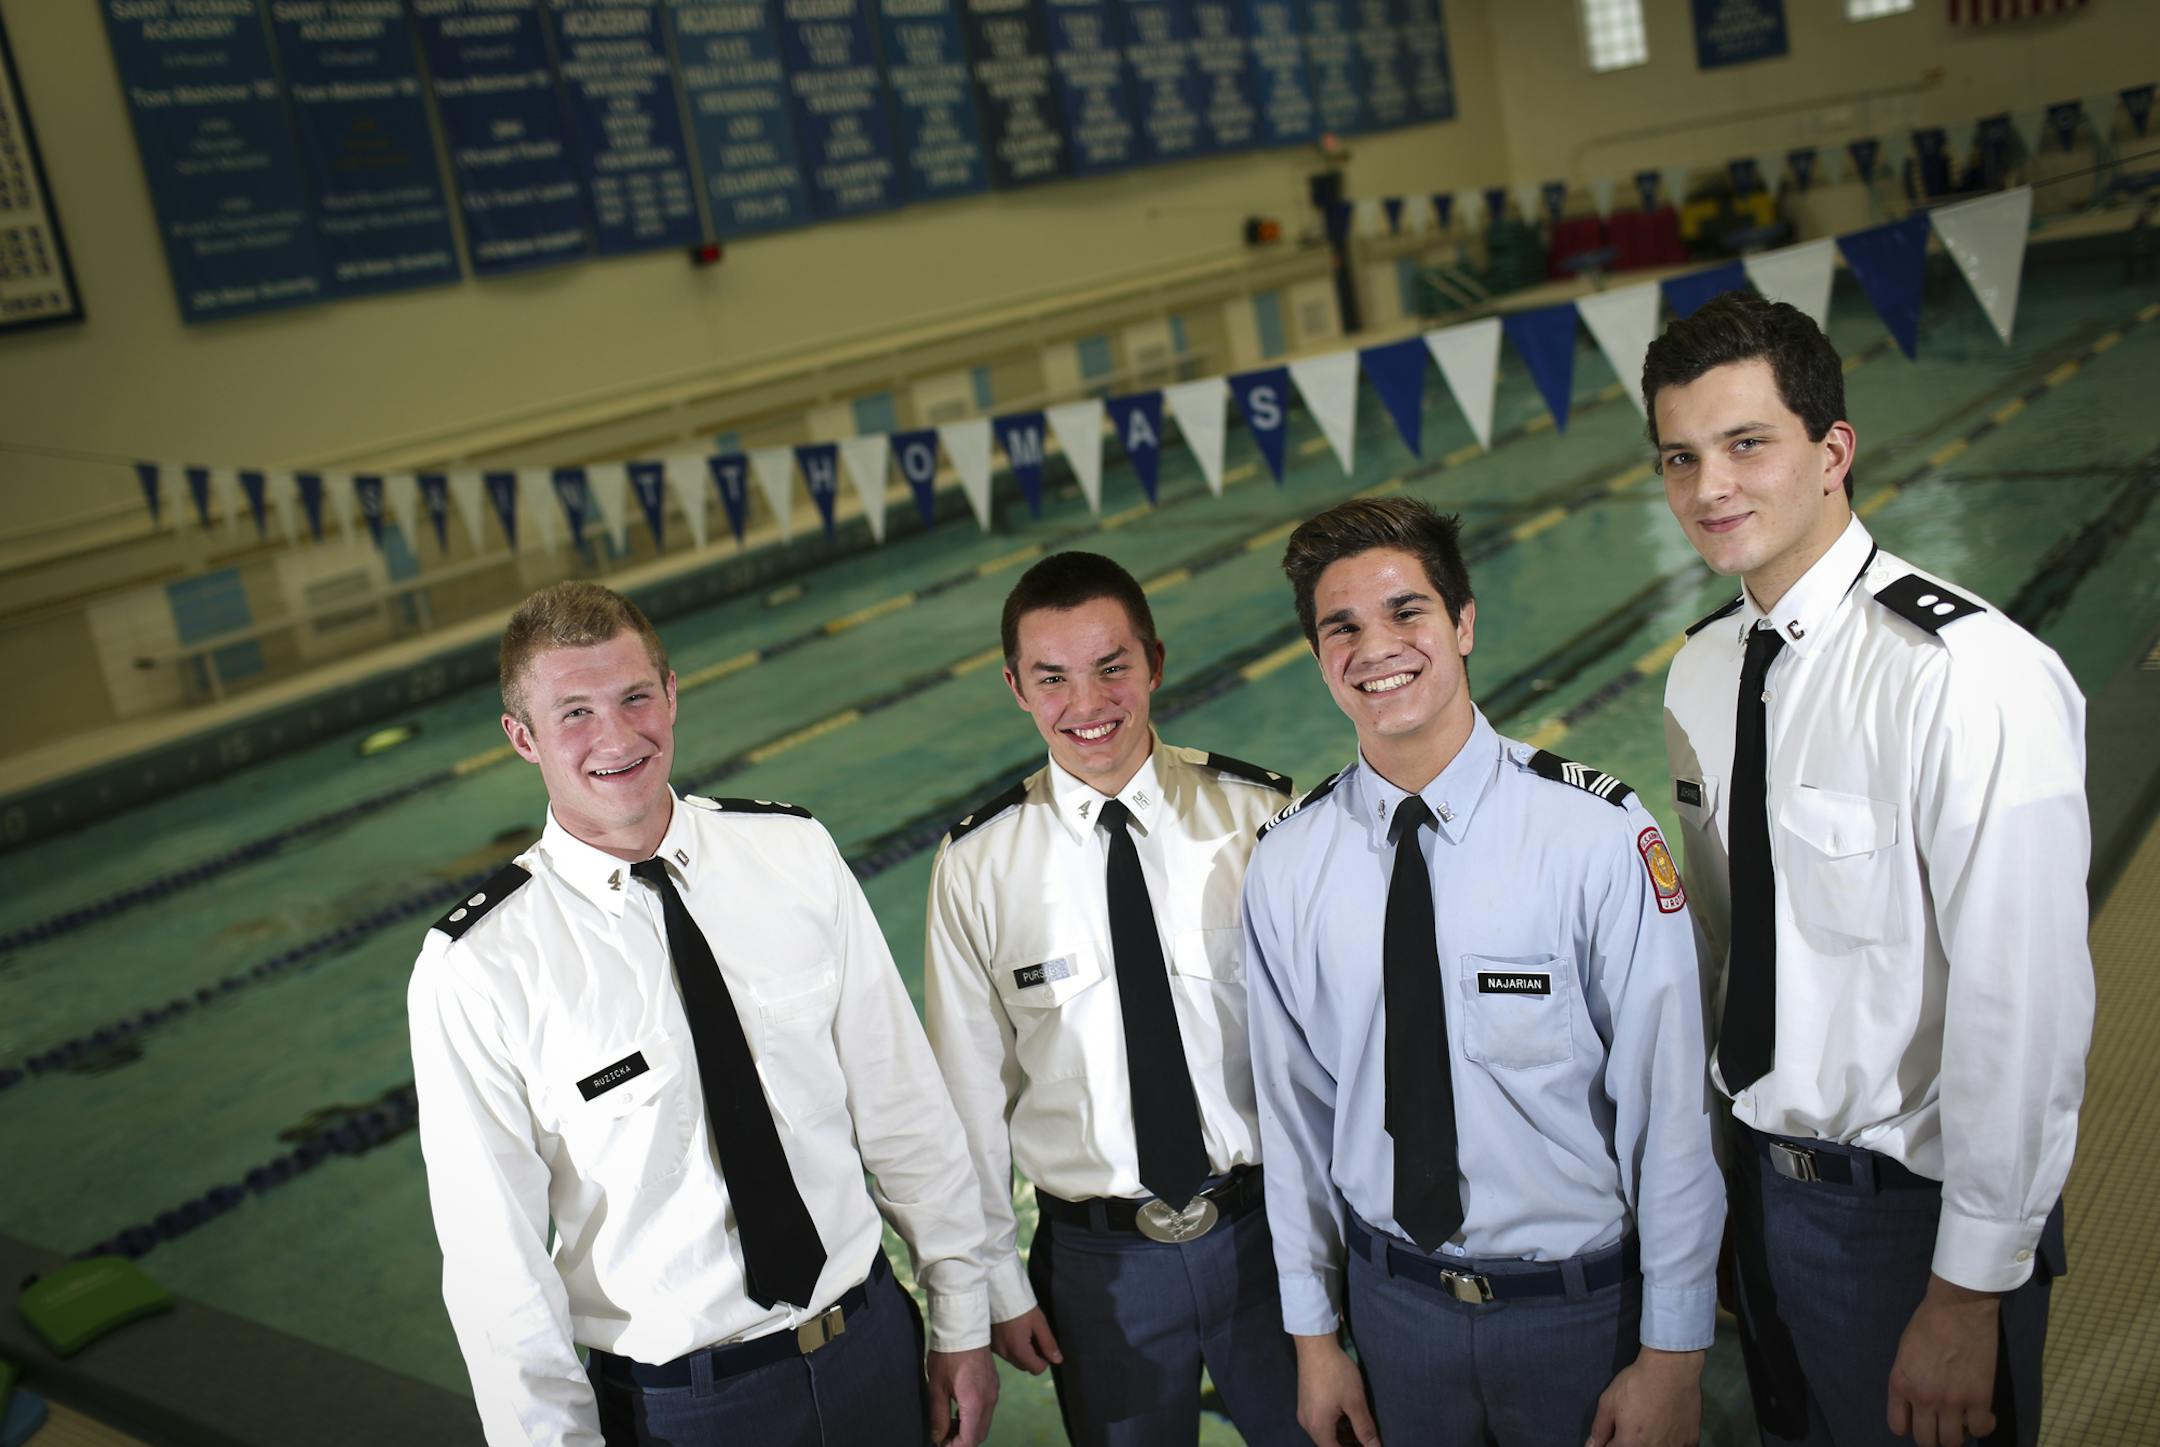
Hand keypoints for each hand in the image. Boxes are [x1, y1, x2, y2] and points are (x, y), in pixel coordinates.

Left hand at [925, 1346, 998, 1446]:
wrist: (964, 1328)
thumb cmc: (947, 1355)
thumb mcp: (936, 1387)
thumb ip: (938, 1415)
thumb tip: (938, 1437)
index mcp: (974, 1403)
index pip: (969, 1440)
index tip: (940, 1446)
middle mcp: (988, 1400)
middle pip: (979, 1435)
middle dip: (961, 1442)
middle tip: (943, 1439)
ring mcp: (993, 1392)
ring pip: (983, 1423)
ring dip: (968, 1431)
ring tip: (948, 1427)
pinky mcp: (993, 1385)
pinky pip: (986, 1411)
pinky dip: (973, 1419)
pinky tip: (958, 1413)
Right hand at [989, 1306, 1063, 1373]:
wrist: (999, 1292)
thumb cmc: (1021, 1306)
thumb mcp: (1039, 1323)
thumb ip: (1048, 1344)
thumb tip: (1057, 1360)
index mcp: (1018, 1351)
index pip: (1037, 1369)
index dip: (1045, 1359)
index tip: (1044, 1344)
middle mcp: (1005, 1354)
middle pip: (1025, 1366)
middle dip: (1033, 1356)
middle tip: (1035, 1336)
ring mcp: (996, 1350)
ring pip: (1015, 1360)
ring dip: (1022, 1352)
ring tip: (1024, 1332)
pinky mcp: (991, 1344)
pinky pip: (1005, 1352)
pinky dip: (1011, 1347)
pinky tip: (1013, 1331)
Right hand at [1293, 1332, 1380, 1446]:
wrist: (1315, 1344)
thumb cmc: (1336, 1373)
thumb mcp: (1355, 1401)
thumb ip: (1364, 1428)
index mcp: (1318, 1427)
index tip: (1367, 1446)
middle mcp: (1307, 1423)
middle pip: (1327, 1444)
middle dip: (1347, 1445)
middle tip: (1366, 1440)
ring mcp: (1304, 1412)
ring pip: (1323, 1434)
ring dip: (1341, 1436)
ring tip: (1359, 1430)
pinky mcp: (1305, 1402)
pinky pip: (1319, 1422)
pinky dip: (1333, 1425)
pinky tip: (1346, 1416)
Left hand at [1588, 1346, 1704, 1445]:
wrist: (1672, 1369)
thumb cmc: (1637, 1383)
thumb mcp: (1609, 1402)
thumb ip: (1600, 1428)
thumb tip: (1591, 1446)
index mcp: (1629, 1444)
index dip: (1610, 1441)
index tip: (1614, 1431)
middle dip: (1629, 1441)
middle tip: (1633, 1423)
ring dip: (1649, 1442)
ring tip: (1650, 1423)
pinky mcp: (1691, 1442)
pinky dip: (1669, 1441)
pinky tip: (1667, 1427)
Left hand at [1887, 1276, 1998, 1445]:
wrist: (1957, 1307)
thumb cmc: (1927, 1323)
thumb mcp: (1904, 1353)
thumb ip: (1907, 1380)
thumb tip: (1915, 1403)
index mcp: (1899, 1384)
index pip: (1898, 1427)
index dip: (1910, 1425)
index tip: (1920, 1418)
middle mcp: (1922, 1398)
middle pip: (1927, 1441)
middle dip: (1934, 1436)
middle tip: (1943, 1424)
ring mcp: (1951, 1401)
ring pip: (1953, 1441)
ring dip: (1957, 1434)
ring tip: (1961, 1420)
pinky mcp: (1979, 1398)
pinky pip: (1980, 1430)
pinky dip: (1982, 1426)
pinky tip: (1981, 1413)